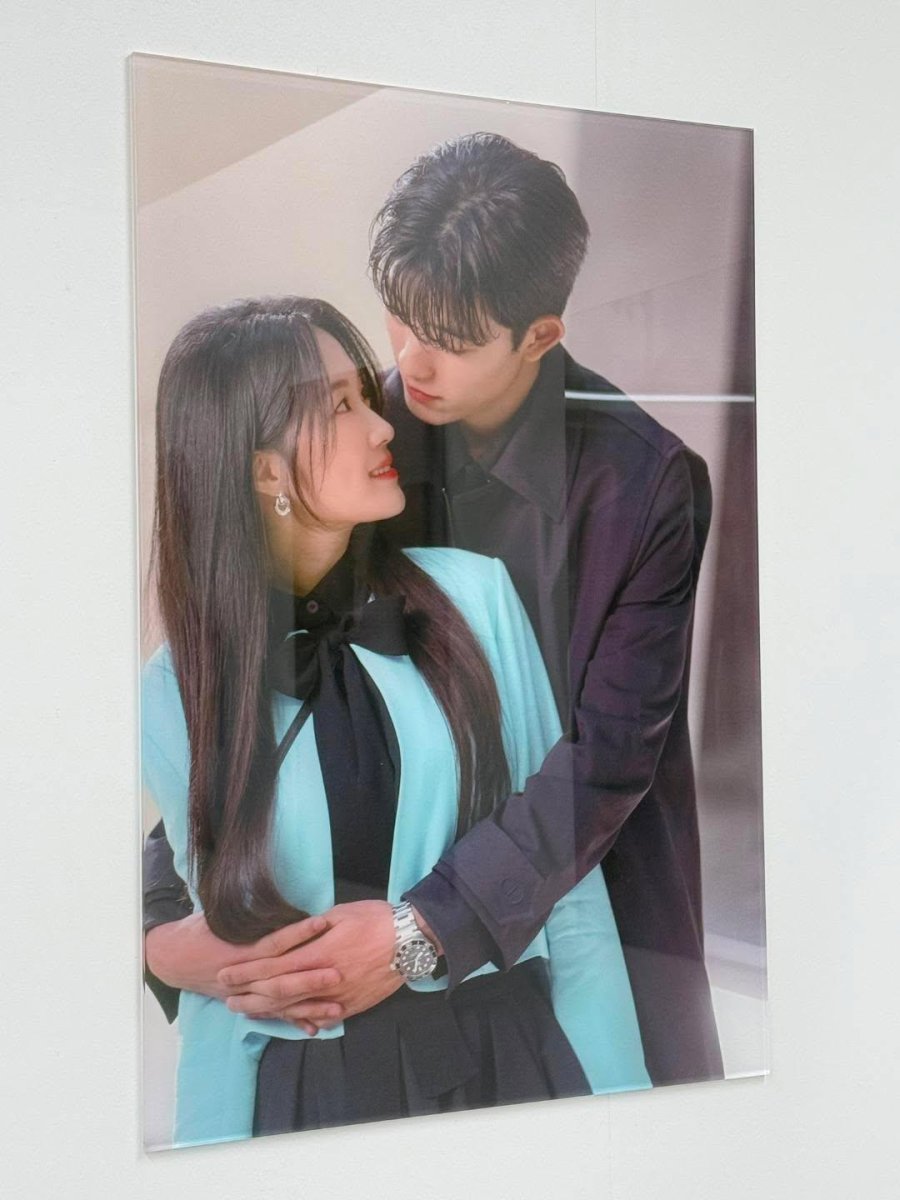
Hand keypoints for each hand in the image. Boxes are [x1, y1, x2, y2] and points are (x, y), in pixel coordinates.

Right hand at [144, 912, 340, 1022]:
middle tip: (338, 974)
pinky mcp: (246, 1002)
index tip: (322, 922)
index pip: (273, 942)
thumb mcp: (221, 915)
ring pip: (281, 1003)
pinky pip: (272, 1016)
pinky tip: (315, 1029)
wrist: (172, 957)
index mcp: (239, 950)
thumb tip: (277, 899)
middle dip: (310, 978)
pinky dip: (292, 1022)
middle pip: (281, 978)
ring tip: (337, 1007)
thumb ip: (249, 914)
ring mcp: (244, 994)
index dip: (297, 934)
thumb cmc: (200, 930)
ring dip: (309, 1006)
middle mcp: (243, 976)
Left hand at [218, 899, 403, 1030]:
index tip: (224, 975)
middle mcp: (323, 981)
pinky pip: (320, 1018)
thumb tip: (286, 938)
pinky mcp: (351, 1007)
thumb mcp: (338, 914)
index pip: (271, 966)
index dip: (245, 972)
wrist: (410, 941)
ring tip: (247, 1012)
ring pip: (295, 1009)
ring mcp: (337, 998)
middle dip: (248, 996)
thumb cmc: (375, 920)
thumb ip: (308, 930)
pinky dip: (300, 1021)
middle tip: (226, 999)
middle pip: (277, 993)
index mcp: (317, 954)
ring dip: (268, 1012)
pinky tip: (286, 1021)